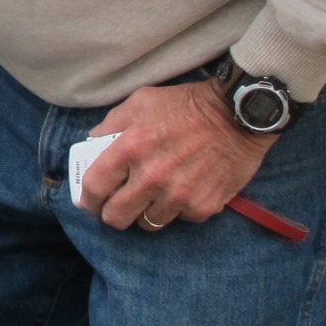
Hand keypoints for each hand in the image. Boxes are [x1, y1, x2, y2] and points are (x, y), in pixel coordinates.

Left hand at [79, 78, 272, 230]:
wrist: (238, 114)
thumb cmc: (186, 105)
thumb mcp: (141, 102)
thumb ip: (111, 124)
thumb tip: (92, 144)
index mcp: (130, 148)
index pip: (94, 188)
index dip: (87, 199)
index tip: (90, 201)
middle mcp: (152, 177)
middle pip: (116, 218)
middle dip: (112, 214)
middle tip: (118, 205)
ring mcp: (178, 196)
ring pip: (147, 223)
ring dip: (146, 211)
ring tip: (155, 193)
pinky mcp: (202, 207)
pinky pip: (179, 219)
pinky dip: (177, 208)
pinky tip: (183, 188)